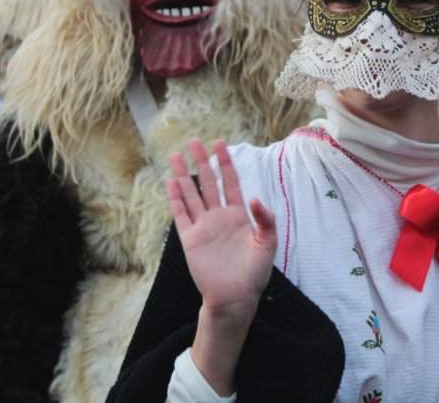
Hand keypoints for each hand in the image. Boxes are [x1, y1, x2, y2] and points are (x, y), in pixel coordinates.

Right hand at [168, 139, 276, 324]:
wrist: (236, 297)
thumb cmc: (254, 272)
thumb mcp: (267, 243)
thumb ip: (265, 219)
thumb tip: (256, 198)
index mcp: (239, 215)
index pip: (231, 182)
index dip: (225, 163)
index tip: (219, 143)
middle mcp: (219, 216)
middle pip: (208, 183)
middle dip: (201, 162)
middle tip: (193, 141)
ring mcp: (203, 226)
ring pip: (191, 195)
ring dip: (183, 176)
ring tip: (175, 156)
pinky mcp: (190, 240)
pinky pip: (181, 215)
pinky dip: (175, 199)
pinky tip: (171, 183)